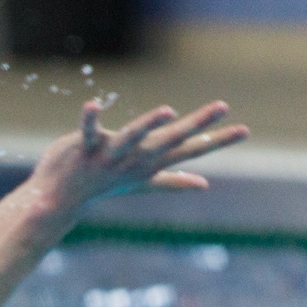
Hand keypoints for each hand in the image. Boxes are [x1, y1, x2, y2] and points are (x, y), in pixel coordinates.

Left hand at [29, 100, 249, 213]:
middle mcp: (134, 161)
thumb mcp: (141, 183)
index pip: (189, 151)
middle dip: (196, 124)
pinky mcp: (83, 149)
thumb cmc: (102, 186)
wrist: (60, 201)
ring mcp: (109, 156)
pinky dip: (90, 119)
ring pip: (131, 137)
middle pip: (169, 141)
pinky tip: (93, 104)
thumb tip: (205, 185)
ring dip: (147, 125)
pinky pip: (88, 132)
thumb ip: (172, 182)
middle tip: (222, 106)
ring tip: (167, 110)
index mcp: (150, 164)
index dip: (217, 141)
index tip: (245, 130)